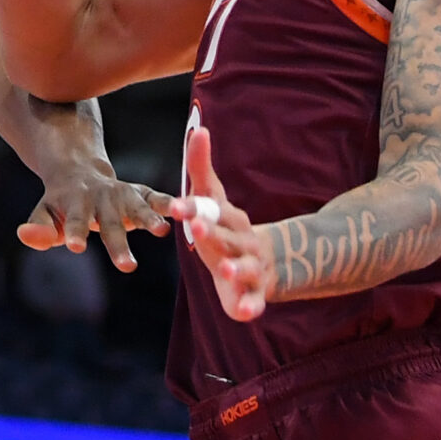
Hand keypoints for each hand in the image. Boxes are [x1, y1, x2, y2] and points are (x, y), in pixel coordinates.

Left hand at [19, 155, 172, 272]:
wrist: (79, 169)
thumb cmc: (61, 203)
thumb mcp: (45, 213)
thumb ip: (39, 228)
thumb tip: (23, 234)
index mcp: (75, 202)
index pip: (74, 220)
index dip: (74, 232)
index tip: (76, 247)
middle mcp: (100, 197)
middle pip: (109, 222)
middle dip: (118, 243)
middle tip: (128, 268)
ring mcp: (122, 193)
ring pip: (137, 207)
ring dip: (150, 218)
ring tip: (161, 232)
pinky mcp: (140, 192)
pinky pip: (157, 198)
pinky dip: (169, 204)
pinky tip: (184, 212)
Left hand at [169, 125, 273, 320]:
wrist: (265, 262)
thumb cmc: (226, 226)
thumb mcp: (212, 199)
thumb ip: (201, 167)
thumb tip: (198, 128)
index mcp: (229, 218)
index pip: (210, 209)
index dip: (193, 208)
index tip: (175, 205)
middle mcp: (243, 240)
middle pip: (227, 236)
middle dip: (213, 233)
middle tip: (197, 228)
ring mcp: (252, 267)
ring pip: (244, 267)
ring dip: (235, 267)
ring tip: (224, 268)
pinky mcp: (255, 295)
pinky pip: (254, 301)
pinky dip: (250, 306)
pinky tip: (243, 311)